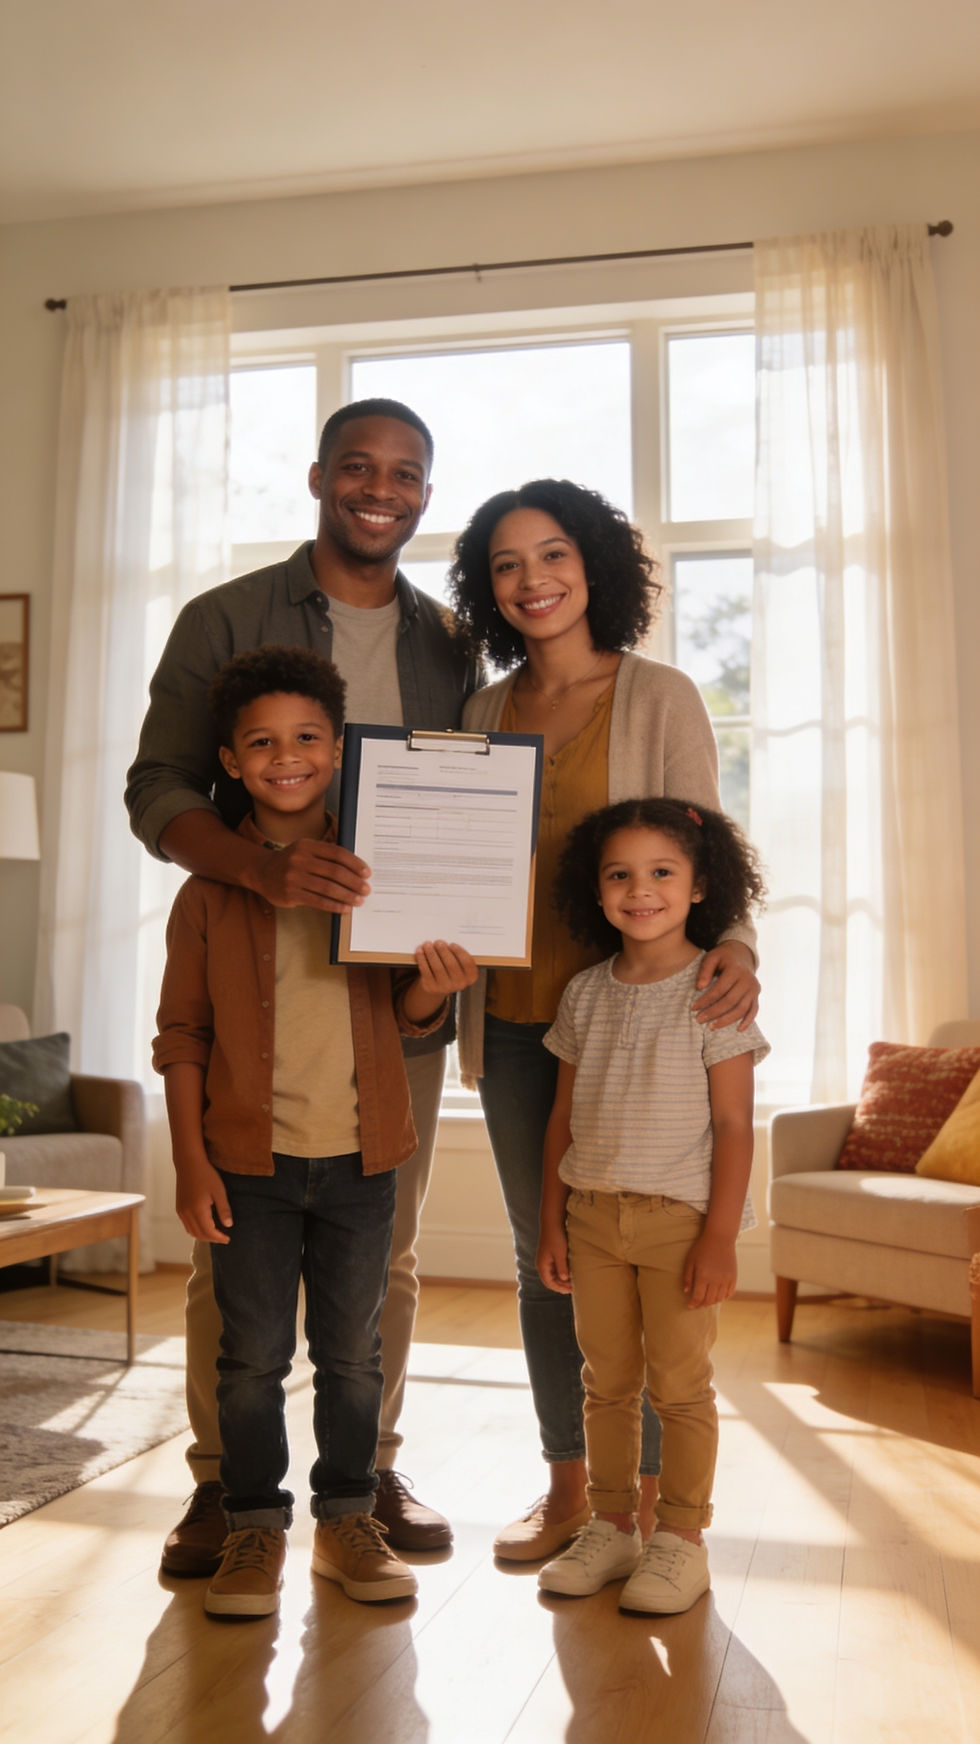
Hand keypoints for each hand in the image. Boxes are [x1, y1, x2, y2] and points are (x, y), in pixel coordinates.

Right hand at [175, 1155, 232, 1243]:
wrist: (189, 1163)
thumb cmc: (205, 1174)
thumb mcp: (219, 1191)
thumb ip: (224, 1209)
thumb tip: (228, 1225)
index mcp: (197, 1210)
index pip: (208, 1232)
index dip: (219, 1238)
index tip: (228, 1239)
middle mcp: (187, 1213)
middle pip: (199, 1234)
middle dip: (212, 1239)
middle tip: (223, 1238)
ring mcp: (181, 1211)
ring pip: (191, 1231)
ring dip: (203, 1235)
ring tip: (215, 1234)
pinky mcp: (179, 1207)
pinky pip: (186, 1224)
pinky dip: (195, 1229)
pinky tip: (204, 1225)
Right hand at [252, 838, 370, 912]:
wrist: (262, 872)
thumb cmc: (290, 862)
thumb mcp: (305, 849)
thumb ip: (325, 855)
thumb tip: (355, 868)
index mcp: (307, 846)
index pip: (337, 853)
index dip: (355, 864)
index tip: (366, 873)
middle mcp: (300, 860)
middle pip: (335, 871)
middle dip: (354, 882)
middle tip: (366, 889)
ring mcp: (294, 877)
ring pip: (328, 888)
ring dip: (347, 895)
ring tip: (358, 900)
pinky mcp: (291, 894)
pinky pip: (318, 901)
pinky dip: (334, 905)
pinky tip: (344, 908)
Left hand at [413, 940, 478, 996]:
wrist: (439, 986)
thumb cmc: (450, 970)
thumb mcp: (459, 964)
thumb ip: (456, 955)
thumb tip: (444, 943)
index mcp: (470, 976)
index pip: (467, 963)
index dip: (459, 952)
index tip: (452, 944)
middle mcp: (459, 983)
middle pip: (451, 965)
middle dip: (443, 951)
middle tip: (438, 942)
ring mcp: (445, 986)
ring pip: (437, 967)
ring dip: (431, 953)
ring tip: (427, 944)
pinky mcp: (431, 986)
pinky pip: (426, 970)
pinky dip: (422, 959)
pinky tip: (420, 951)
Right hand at [536, 1224, 571, 1294]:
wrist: (552, 1222)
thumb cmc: (556, 1238)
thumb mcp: (560, 1254)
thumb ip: (562, 1268)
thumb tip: (564, 1280)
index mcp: (542, 1265)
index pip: (549, 1283)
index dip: (559, 1288)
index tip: (571, 1290)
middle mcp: (542, 1263)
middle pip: (551, 1279)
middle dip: (562, 1285)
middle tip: (574, 1287)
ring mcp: (545, 1259)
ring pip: (553, 1274)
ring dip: (562, 1278)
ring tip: (574, 1280)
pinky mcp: (550, 1254)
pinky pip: (555, 1267)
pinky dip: (562, 1271)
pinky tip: (571, 1271)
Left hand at [682, 1231, 736, 1307]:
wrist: (720, 1238)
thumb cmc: (702, 1248)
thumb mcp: (690, 1260)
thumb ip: (687, 1277)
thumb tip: (686, 1291)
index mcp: (703, 1276)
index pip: (698, 1297)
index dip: (694, 1304)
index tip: (690, 1306)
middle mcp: (715, 1280)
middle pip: (709, 1300)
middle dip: (702, 1305)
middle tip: (697, 1305)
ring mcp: (726, 1279)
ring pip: (719, 1299)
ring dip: (712, 1302)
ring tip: (707, 1301)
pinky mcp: (733, 1277)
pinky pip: (729, 1293)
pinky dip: (723, 1297)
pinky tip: (718, 1296)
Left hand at [692, 941, 759, 1030]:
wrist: (741, 954)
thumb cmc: (722, 957)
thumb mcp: (711, 957)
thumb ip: (705, 971)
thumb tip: (699, 988)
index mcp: (736, 970)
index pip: (719, 989)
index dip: (706, 1000)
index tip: (693, 1008)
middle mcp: (747, 980)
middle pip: (730, 1001)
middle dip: (714, 1012)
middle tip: (699, 1019)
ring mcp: (754, 989)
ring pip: (742, 1009)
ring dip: (727, 1020)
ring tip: (712, 1027)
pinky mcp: (756, 995)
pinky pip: (754, 1010)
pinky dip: (748, 1021)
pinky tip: (738, 1030)